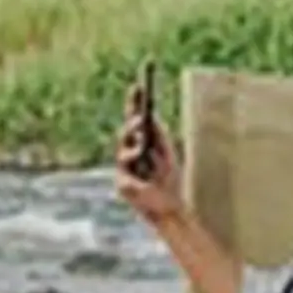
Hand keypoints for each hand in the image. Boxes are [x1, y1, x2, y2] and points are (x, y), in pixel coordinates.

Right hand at [114, 113, 183, 227]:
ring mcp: (123, 170)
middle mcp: (128, 156)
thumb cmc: (168, 180)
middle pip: (126, 133)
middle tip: (140, 113)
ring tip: (141, 127)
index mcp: (138, 146)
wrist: (170, 206)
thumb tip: (151, 116)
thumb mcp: (166, 154)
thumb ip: (159, 136)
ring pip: (124, 149)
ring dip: (133, 137)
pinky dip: (134, 157)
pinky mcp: (122, 184)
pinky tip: (140, 151)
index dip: (133, 103)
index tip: (137, 86)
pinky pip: (127, 167)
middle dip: (132, 122)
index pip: (134, 121)